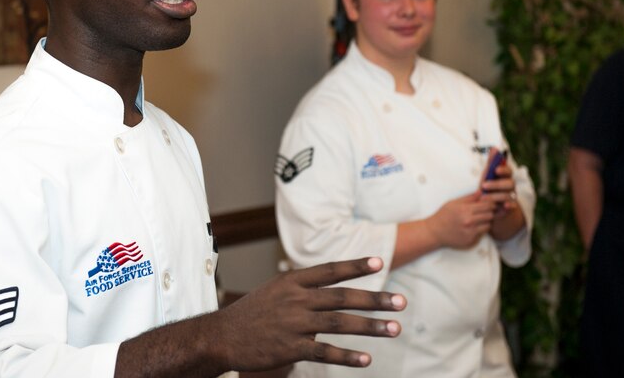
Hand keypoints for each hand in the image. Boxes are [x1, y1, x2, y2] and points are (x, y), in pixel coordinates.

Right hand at [215, 257, 405, 370]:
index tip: (379, 264)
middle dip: (375, 299)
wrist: (222, 336)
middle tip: (401, 302)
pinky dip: (348, 356)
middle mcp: (295, 299)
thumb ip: (303, 288)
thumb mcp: (275, 290)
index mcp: (291, 281)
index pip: (330, 270)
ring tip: (394, 329)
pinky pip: (325, 352)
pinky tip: (367, 359)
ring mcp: (293, 323)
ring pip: (339, 323)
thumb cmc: (252, 313)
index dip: (355, 266)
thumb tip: (332, 286)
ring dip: (370, 326)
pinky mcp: (291, 348)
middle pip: (342, 296)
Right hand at [427, 192, 494, 248]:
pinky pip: (482, 233)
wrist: (435, 232)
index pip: (487, 205)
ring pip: (488, 225)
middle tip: (484, 211)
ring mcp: (470, 232)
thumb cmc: (443, 215)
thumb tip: (481, 192)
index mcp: (465, 210)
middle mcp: (469, 221)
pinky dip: (480, 230)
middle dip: (489, 212)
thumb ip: (469, 198)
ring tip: (479, 219)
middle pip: (490, 215)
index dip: (490, 203)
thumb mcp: (453, 203)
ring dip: (486, 222)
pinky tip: (473, 227)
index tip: (489, 203)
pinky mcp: (471, 240)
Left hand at [479, 147, 518, 218]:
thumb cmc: (489, 187)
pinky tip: (503, 206)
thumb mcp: (487, 175)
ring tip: (483, 198)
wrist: (492, 206)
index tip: (496, 170)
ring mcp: (512, 196)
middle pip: (510, 183)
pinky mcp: (511, 207)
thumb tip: (494, 148)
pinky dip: (508, 205)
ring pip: (508, 195)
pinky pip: (512, 206)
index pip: (508, 171)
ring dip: (495, 196)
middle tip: (483, 185)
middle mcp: (510, 186)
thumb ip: (491, 163)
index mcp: (505, 176)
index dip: (503, 170)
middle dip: (496, 184)